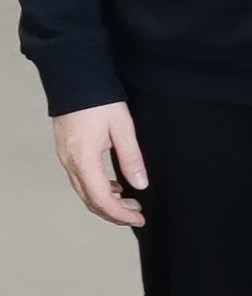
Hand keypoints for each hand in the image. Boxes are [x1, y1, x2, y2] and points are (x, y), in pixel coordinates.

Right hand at [53, 101, 146, 226]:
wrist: (73, 76)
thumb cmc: (98, 99)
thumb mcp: (122, 127)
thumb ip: (131, 157)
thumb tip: (141, 184)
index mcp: (84, 160)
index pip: (101, 199)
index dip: (120, 214)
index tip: (139, 218)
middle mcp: (70, 163)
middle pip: (90, 200)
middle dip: (114, 212)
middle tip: (136, 214)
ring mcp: (65, 157)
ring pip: (84, 191)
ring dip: (106, 201)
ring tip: (129, 201)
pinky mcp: (66, 150)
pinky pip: (80, 179)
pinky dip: (97, 188)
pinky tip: (113, 185)